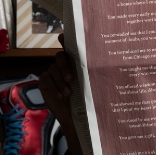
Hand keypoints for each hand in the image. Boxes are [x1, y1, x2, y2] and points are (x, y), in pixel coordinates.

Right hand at [39, 34, 83, 154]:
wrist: (79, 117)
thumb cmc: (90, 99)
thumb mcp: (94, 84)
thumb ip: (95, 72)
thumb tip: (110, 62)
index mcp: (77, 62)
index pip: (71, 46)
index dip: (67, 39)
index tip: (65, 36)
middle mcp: (64, 64)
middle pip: (60, 56)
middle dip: (65, 66)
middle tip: (72, 78)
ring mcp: (53, 72)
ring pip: (53, 69)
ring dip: (61, 82)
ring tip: (69, 93)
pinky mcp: (45, 82)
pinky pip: (46, 80)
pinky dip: (54, 88)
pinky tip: (61, 96)